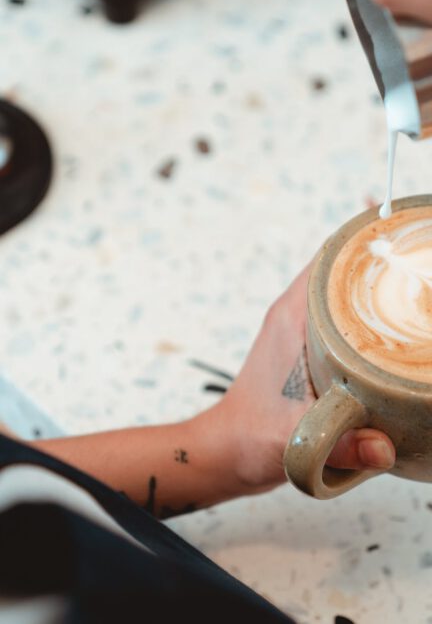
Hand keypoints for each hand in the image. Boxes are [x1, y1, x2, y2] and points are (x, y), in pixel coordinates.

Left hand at [217, 265, 395, 494]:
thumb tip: (384, 448)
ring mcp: (301, 330)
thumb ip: (341, 445)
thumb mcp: (295, 440)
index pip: (330, 258)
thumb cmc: (248, 436)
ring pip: (344, 291)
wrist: (228, 450)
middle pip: (344, 269)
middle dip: (382, 265)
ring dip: (376, 290)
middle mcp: (295, 315)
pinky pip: (343, 317)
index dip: (367, 242)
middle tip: (417, 271)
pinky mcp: (308, 348)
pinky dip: (368, 317)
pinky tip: (394, 330)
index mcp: (291, 317)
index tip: (401, 241)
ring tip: (412, 293)